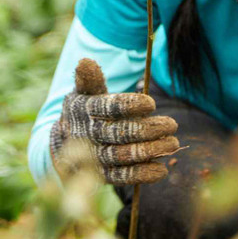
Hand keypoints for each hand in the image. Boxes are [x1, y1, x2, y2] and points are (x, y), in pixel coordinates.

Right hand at [50, 58, 178, 184]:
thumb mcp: (85, 92)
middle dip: (147, 130)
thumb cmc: (84, 111)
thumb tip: (86, 61)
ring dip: (150, 152)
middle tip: (172, 125)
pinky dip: (141, 175)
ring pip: (123, 156)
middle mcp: (88, 134)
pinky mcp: (101, 176)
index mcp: (84, 109)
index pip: (108, 107)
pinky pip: (121, 177)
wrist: (64, 144)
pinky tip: (161, 170)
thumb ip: (90, 80)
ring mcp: (94, 157)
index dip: (129, 106)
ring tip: (173, 144)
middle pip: (119, 133)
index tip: (151, 104)